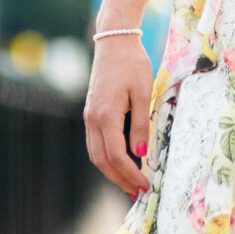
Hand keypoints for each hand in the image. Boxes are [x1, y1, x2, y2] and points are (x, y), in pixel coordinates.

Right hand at [83, 35, 154, 196]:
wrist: (114, 41)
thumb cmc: (132, 64)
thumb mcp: (143, 93)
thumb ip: (140, 124)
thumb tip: (140, 154)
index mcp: (105, 115)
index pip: (116, 156)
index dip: (130, 174)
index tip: (145, 185)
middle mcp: (92, 119)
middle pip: (101, 160)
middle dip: (119, 179)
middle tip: (137, 192)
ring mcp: (89, 116)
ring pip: (95, 153)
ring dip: (112, 171)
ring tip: (130, 183)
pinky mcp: (91, 112)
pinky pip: (95, 142)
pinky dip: (107, 157)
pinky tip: (121, 161)